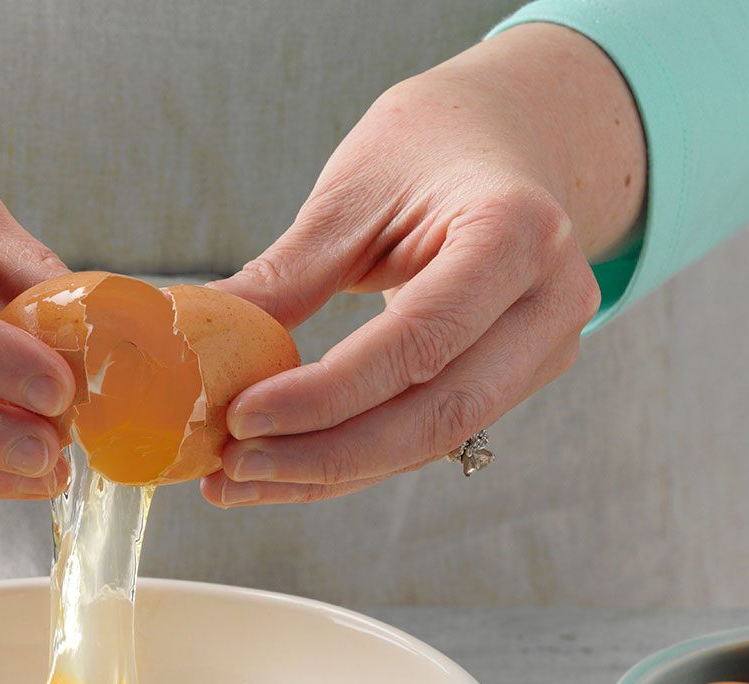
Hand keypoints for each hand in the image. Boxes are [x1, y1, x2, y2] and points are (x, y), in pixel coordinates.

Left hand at [205, 24, 645, 506]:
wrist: (514, 138)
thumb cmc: (432, 145)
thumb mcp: (357, 189)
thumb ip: (290, 272)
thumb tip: (199, 336)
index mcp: (516, 232)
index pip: (419, 339)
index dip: (328, 393)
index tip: (241, 417)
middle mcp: (549, 301)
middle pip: (438, 412)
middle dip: (325, 454)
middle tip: (230, 467)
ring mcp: (544, 348)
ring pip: (433, 439)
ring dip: (328, 472)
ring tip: (235, 480)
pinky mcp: (519, 380)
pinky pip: (428, 434)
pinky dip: (351, 459)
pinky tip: (279, 470)